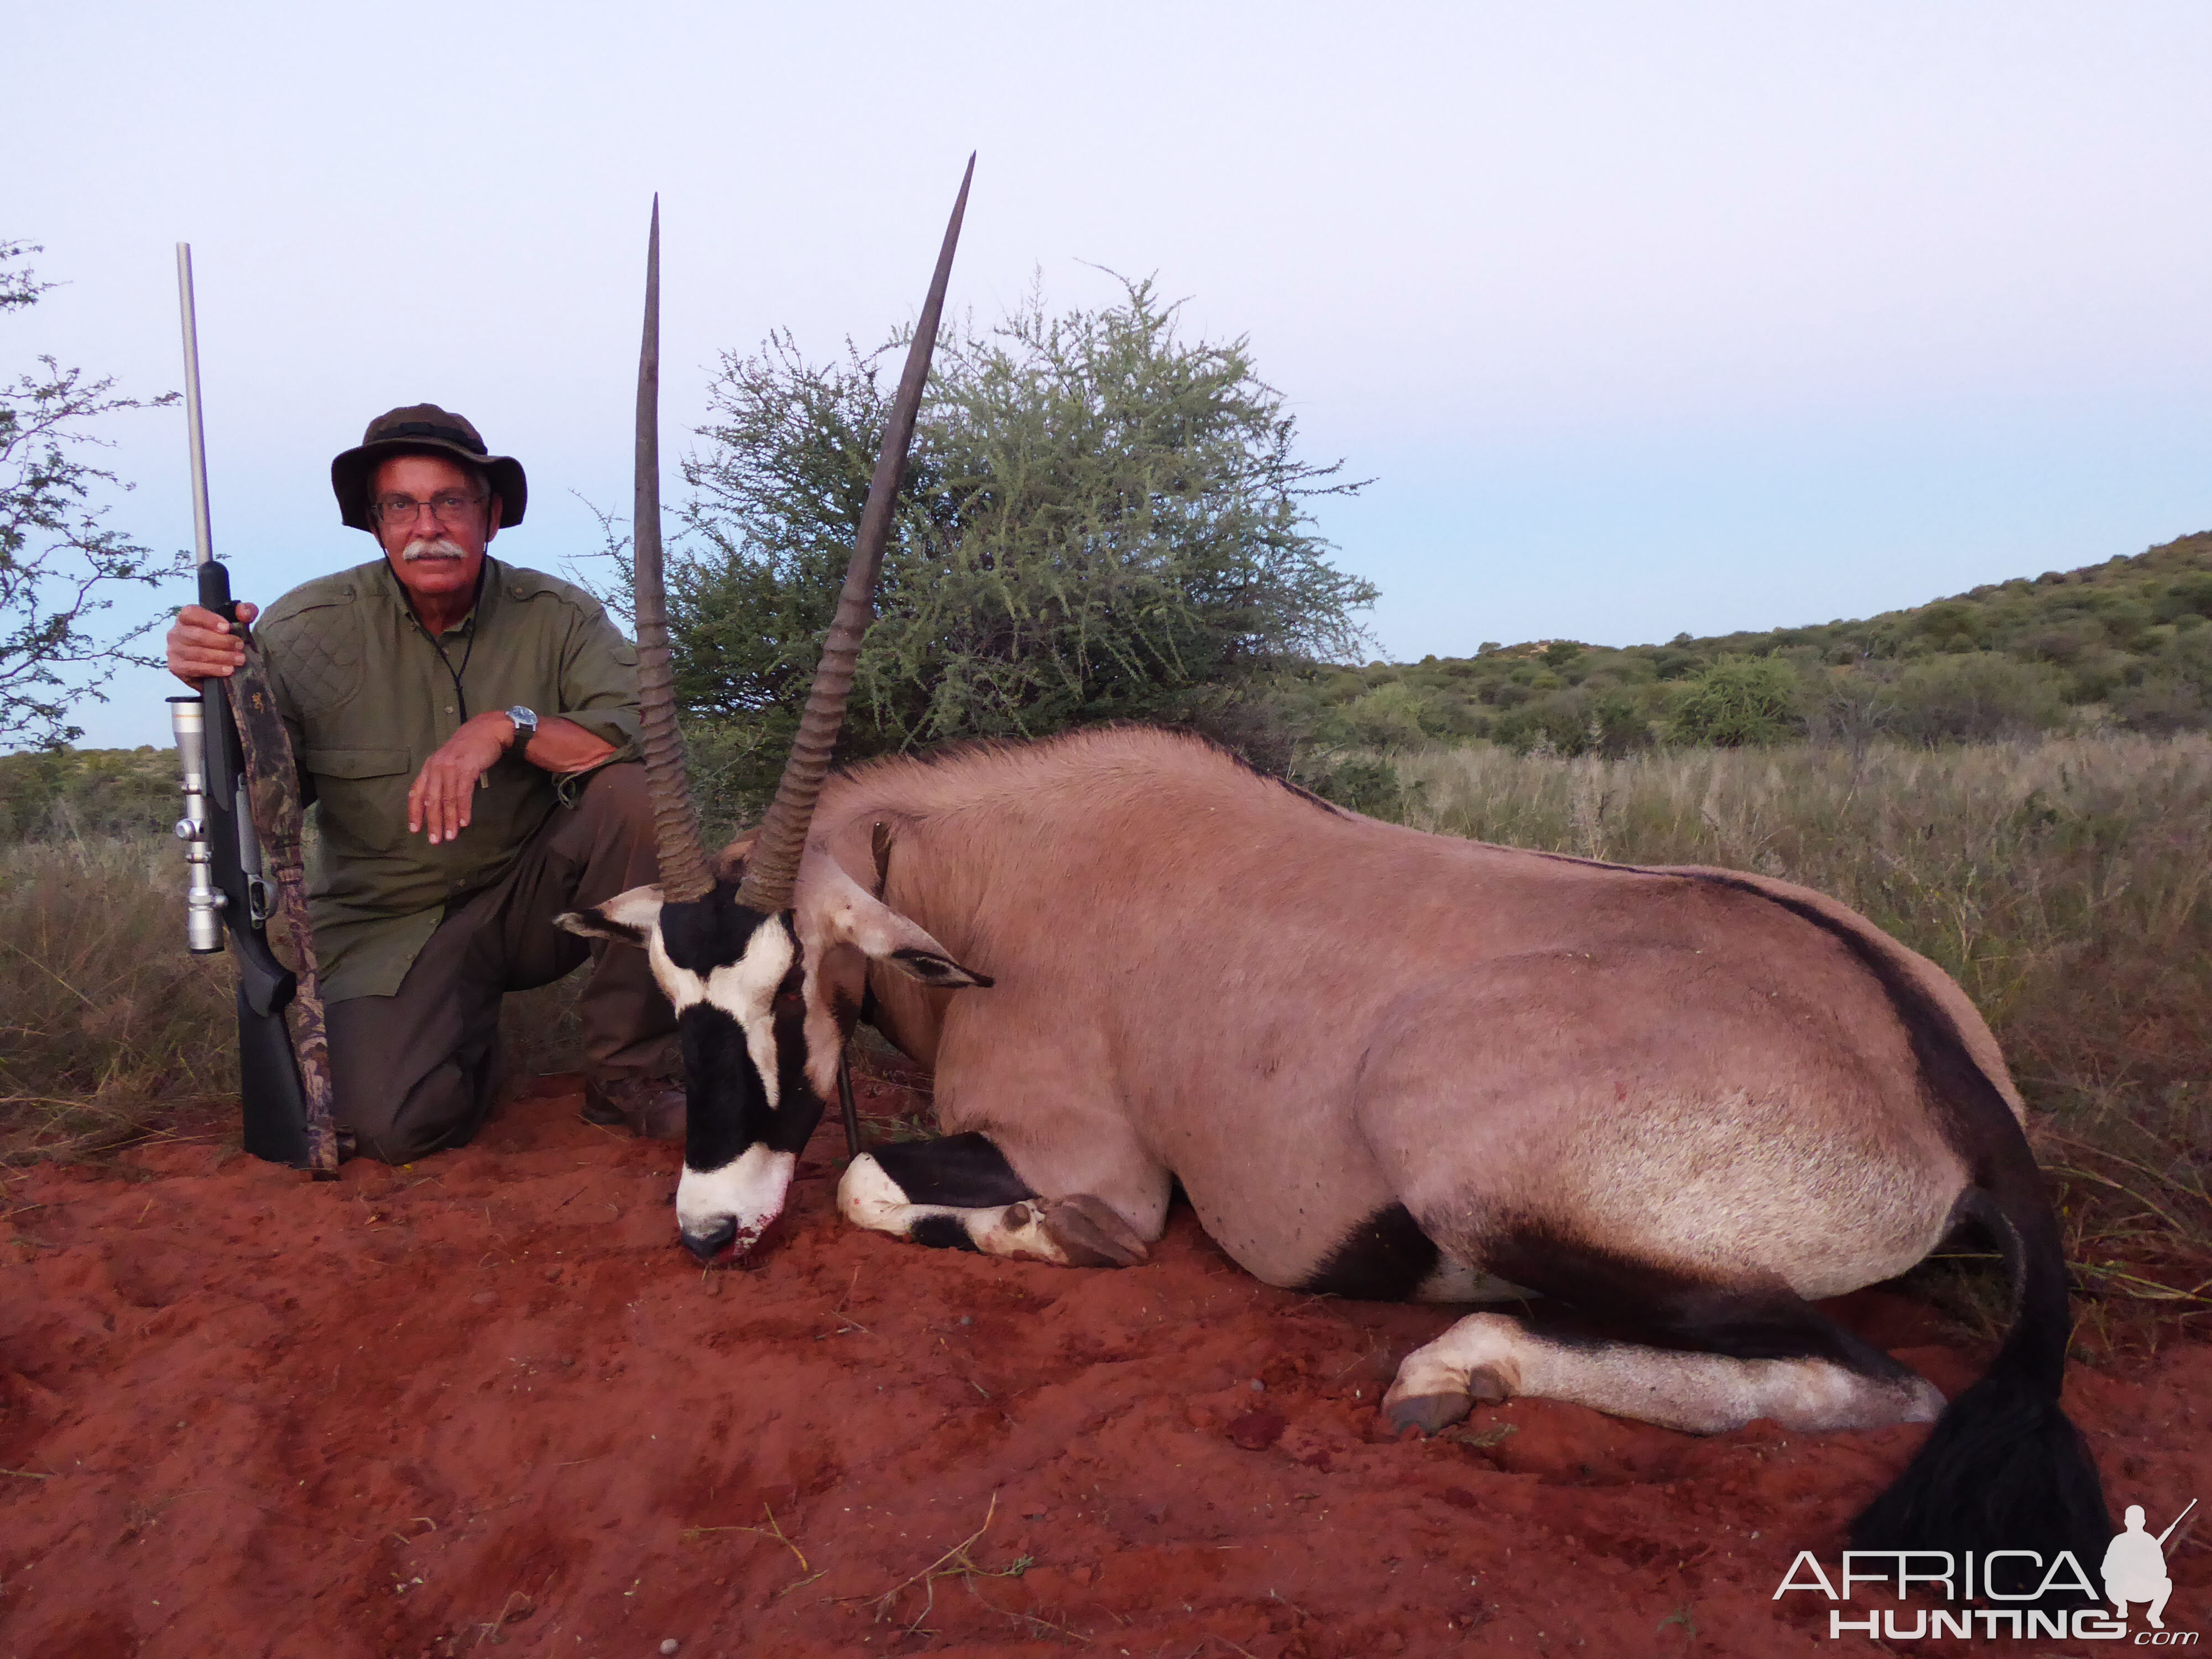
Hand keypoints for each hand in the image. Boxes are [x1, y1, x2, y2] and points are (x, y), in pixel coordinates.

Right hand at [166, 601, 258, 683]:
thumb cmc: (224, 637)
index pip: (191, 613)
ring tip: (239, 659)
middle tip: (240, 646)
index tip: (227, 628)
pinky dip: (213, 669)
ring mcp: (174, 650)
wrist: (216, 662)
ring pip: (198, 653)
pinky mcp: (176, 667)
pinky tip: (227, 670)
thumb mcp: (238, 621)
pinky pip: (194, 668)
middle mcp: (176, 632)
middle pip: (197, 635)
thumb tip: (244, 612)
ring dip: (222, 657)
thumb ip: (246, 611)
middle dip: (222, 642)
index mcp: (186, 617)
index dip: (209, 620)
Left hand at [407, 713, 514, 845]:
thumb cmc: (470, 747)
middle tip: (435, 840)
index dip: (414, 812)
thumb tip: (437, 802)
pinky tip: (464, 822)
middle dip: (432, 822)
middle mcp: (436, 767)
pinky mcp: (467, 767)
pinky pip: (463, 793)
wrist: (489, 729)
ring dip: (448, 820)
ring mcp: (451, 767)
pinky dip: (463, 809)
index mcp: (429, 766)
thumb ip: (442, 778)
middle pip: (431, 799)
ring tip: (451, 836)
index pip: (416, 792)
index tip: (415, 830)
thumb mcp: (449, 761)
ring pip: (447, 799)